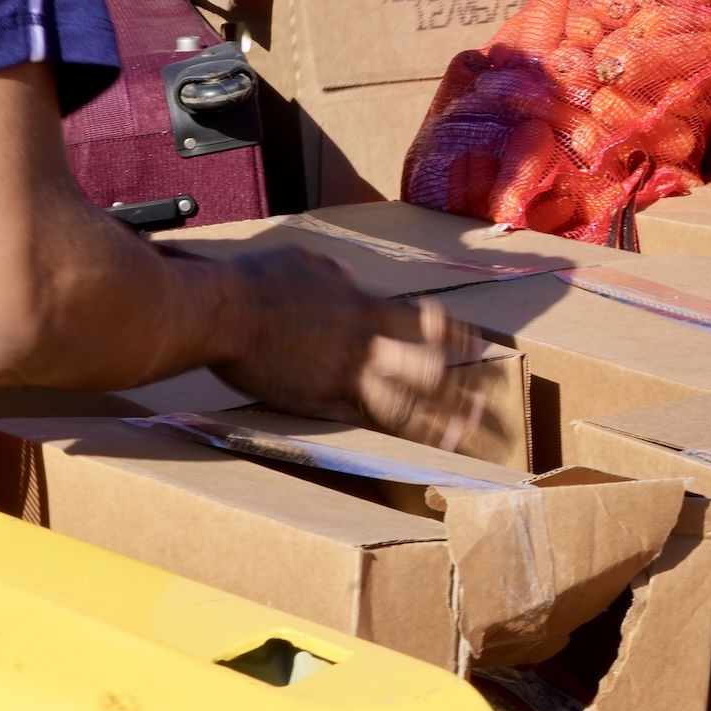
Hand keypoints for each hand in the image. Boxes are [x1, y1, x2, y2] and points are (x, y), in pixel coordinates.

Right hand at [209, 248, 489, 452]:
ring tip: (465, 439)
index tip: (479, 348)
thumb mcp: (303, 260)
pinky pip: (365, 420)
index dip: (457, 336)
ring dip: (439, 422)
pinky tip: (413, 449)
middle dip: (462, 390)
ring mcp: (346, 374)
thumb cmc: (256, 281)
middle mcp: (365, 341)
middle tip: (486, 407)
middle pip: (429, 368)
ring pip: (406, 403)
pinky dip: (392, 435)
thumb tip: (348, 279)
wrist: (224, 312)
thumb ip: (332, 273)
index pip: (427, 321)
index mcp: (364, 305)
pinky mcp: (320, 401)